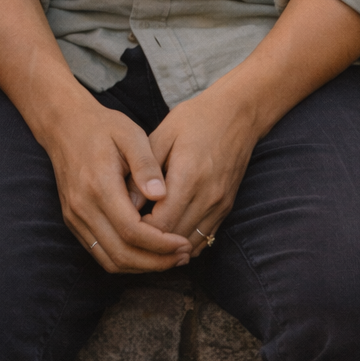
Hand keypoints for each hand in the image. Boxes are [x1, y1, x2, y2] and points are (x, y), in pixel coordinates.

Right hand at [42, 99, 191, 273]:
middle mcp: (83, 207)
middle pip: (121, 253)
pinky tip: (147, 253)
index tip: (183, 243)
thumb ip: (146, 165)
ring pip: (109, 260)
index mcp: (99, 185)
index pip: (132, 231)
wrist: (64, 125)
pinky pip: (99, 253)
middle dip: (156, 262)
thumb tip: (162, 195)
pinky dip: (125, 260)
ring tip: (169, 259)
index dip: (160, 244)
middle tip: (183, 257)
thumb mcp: (130, 134)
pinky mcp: (73, 221)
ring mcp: (75, 217)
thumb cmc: (102, 127)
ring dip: (141, 267)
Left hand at [143, 84, 257, 253]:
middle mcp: (208, 196)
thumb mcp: (163, 134)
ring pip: (191, 244)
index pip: (162, 223)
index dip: (139, 229)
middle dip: (151, 242)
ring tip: (145, 238)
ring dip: (168, 247)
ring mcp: (220, 204)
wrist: (237, 114)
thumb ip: (144, 169)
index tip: (122, 221)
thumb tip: (126, 202)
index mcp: (189, 176)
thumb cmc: (195, 119)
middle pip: (175, 238)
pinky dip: (184, 242)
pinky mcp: (227, 207)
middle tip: (128, 233)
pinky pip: (205, 238)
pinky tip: (167, 235)